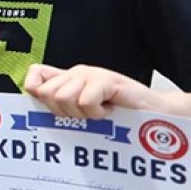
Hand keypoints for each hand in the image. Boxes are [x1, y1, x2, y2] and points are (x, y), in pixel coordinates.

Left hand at [23, 63, 165, 118]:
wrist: (156, 115)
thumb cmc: (119, 116)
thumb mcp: (84, 112)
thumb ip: (62, 107)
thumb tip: (35, 114)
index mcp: (68, 79)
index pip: (35, 76)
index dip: (38, 94)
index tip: (57, 110)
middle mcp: (76, 73)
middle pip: (46, 93)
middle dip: (62, 112)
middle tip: (84, 115)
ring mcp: (91, 74)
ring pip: (63, 98)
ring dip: (81, 114)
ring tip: (98, 113)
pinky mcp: (106, 79)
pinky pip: (85, 101)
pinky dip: (97, 113)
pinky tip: (109, 111)